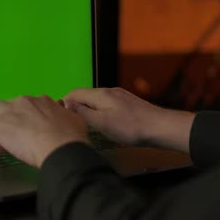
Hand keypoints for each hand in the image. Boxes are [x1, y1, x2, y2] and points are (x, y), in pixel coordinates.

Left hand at [0, 95, 88, 167]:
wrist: (60, 147)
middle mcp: (24, 102)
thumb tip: (69, 116)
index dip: (22, 122)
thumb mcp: (75, 123)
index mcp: (42, 102)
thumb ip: (68, 118)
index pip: (26, 107)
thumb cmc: (70, 140)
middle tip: (5, 142)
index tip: (24, 135)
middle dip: (4, 122)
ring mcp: (9, 111)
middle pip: (6, 107)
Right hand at [63, 87, 194, 152]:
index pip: (75, 93)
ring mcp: (120, 96)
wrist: (161, 128)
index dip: (64, 103)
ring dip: (88, 110)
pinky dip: (100, 112)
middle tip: (70, 123)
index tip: (59, 116)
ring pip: (97, 101)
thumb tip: (65, 104)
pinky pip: (107, 105)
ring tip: (84, 125)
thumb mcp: (102, 123)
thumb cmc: (130, 128)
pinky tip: (103, 124)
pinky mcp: (129, 104)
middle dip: (75, 107)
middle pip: (86, 96)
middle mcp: (109, 91)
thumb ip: (83, 113)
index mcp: (100, 94)